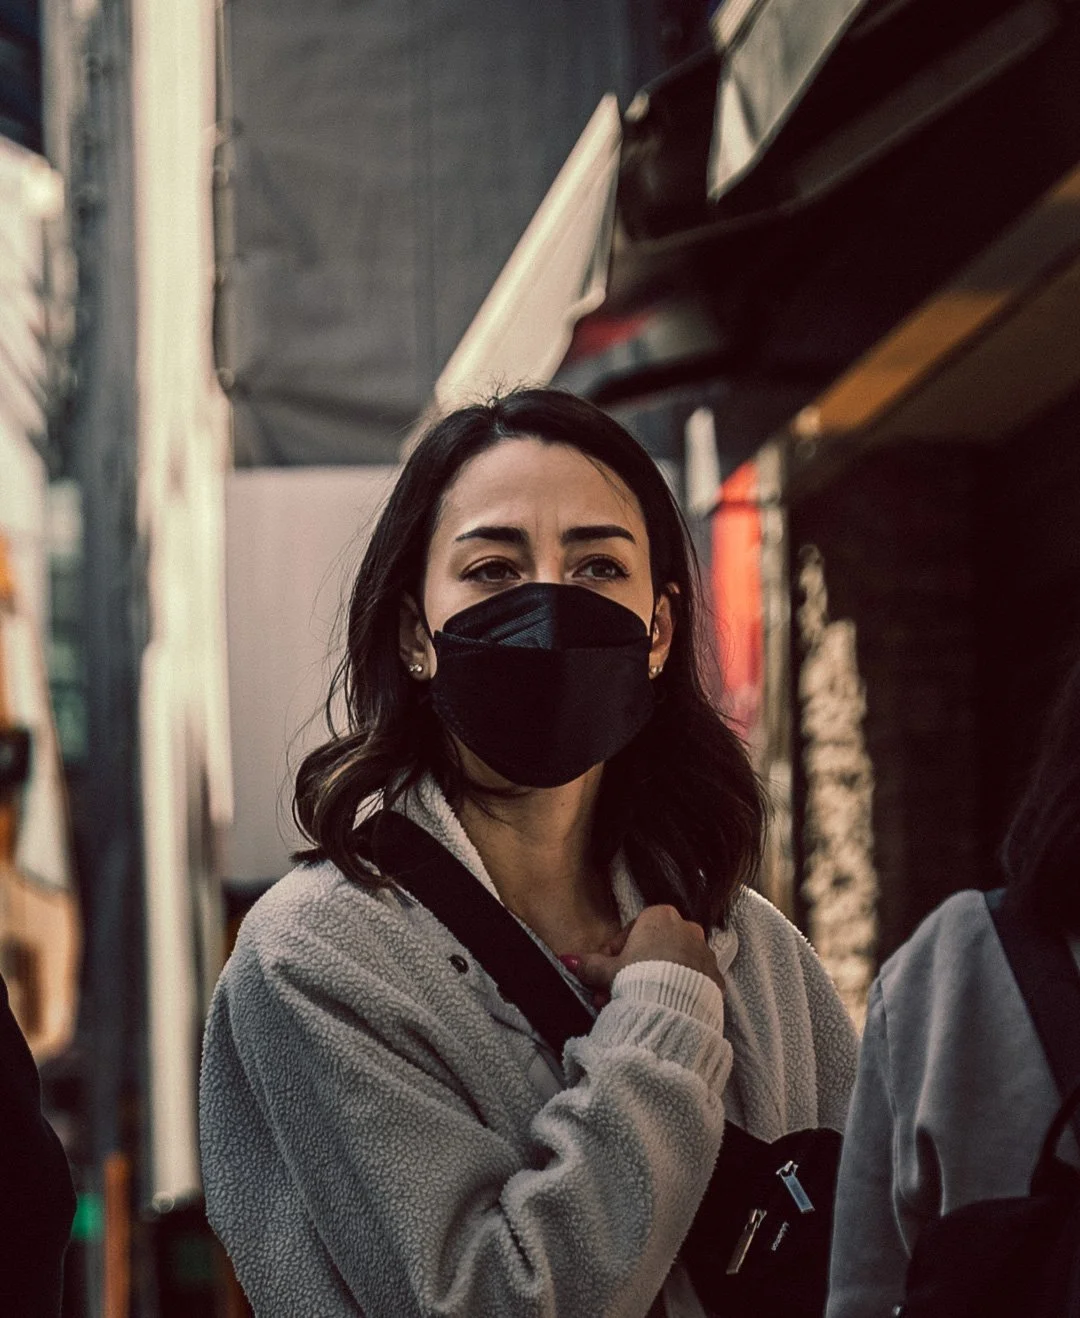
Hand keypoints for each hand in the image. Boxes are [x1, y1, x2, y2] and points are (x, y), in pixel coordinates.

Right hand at [570, 905, 723, 996]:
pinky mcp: (716, 977)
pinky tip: (663, 1007)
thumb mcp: (608, 970)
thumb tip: (568, 959)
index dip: (615, 953)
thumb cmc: (639, 979)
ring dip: (655, 981)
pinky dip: (678, 991)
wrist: (673, 1010)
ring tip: (638, 1004)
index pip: (632, 929)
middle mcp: (687, 928)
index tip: (607, 971)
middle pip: (653, 948)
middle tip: (616, 993)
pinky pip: (692, 981)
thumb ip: (589, 963)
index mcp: (660, 916)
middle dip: (632, 971)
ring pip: (673, 965)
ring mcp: (704, 952)